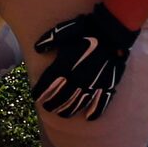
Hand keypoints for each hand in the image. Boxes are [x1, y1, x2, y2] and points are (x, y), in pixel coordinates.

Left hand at [32, 3, 135, 120]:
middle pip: (61, 97)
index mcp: (65, 65)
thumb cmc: (86, 28)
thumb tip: (37, 49)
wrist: (111, 31)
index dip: (40, 92)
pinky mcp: (108, 84)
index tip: (35, 97)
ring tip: (62, 114)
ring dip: (68, 110)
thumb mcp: (63, 30)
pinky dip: (95, 111)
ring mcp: (93, 83)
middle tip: (47, 108)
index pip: (48, 84)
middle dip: (52, 104)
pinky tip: (89, 118)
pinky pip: (101, 102)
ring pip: (78, 103)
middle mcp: (77, 78)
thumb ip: (50, 40)